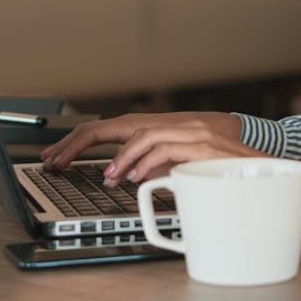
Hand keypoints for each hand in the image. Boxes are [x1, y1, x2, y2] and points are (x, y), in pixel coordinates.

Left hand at [39, 111, 241, 172]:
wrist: (248, 143)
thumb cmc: (207, 152)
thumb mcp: (169, 159)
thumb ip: (146, 164)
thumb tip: (121, 177)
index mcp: (145, 128)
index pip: (100, 130)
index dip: (72, 143)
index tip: (51, 157)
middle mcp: (156, 123)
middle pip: (106, 126)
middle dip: (75, 144)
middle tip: (55, 162)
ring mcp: (176, 129)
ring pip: (135, 135)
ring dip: (117, 158)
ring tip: (107, 177)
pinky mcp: (196, 140)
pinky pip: (162, 147)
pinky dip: (146, 162)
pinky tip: (136, 177)